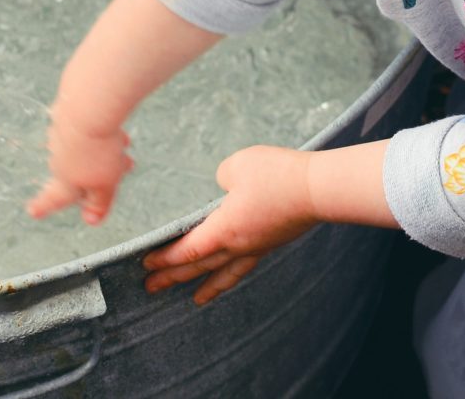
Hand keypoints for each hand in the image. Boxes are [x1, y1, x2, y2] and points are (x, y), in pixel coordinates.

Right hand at [25, 112, 134, 225]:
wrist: (88, 107)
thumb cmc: (96, 152)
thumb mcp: (104, 184)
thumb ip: (99, 203)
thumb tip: (91, 221)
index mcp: (64, 180)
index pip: (54, 199)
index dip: (44, 206)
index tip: (32, 211)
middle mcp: (58, 158)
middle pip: (78, 171)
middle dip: (101, 171)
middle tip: (127, 165)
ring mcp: (61, 134)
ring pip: (85, 148)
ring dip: (105, 149)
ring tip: (124, 144)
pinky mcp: (68, 113)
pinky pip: (86, 128)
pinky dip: (101, 132)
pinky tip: (115, 126)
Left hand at [142, 145, 315, 304]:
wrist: (318, 189)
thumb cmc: (277, 175)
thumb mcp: (238, 165)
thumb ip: (220, 178)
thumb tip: (221, 187)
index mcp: (225, 228)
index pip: (188, 250)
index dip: (165, 258)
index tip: (145, 263)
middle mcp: (239, 244)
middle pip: (200, 266)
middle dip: (174, 277)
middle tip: (152, 288)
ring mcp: (258, 246)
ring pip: (226, 273)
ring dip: (207, 287)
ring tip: (196, 300)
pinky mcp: (273, 240)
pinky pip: (246, 264)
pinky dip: (232, 274)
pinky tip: (233, 271)